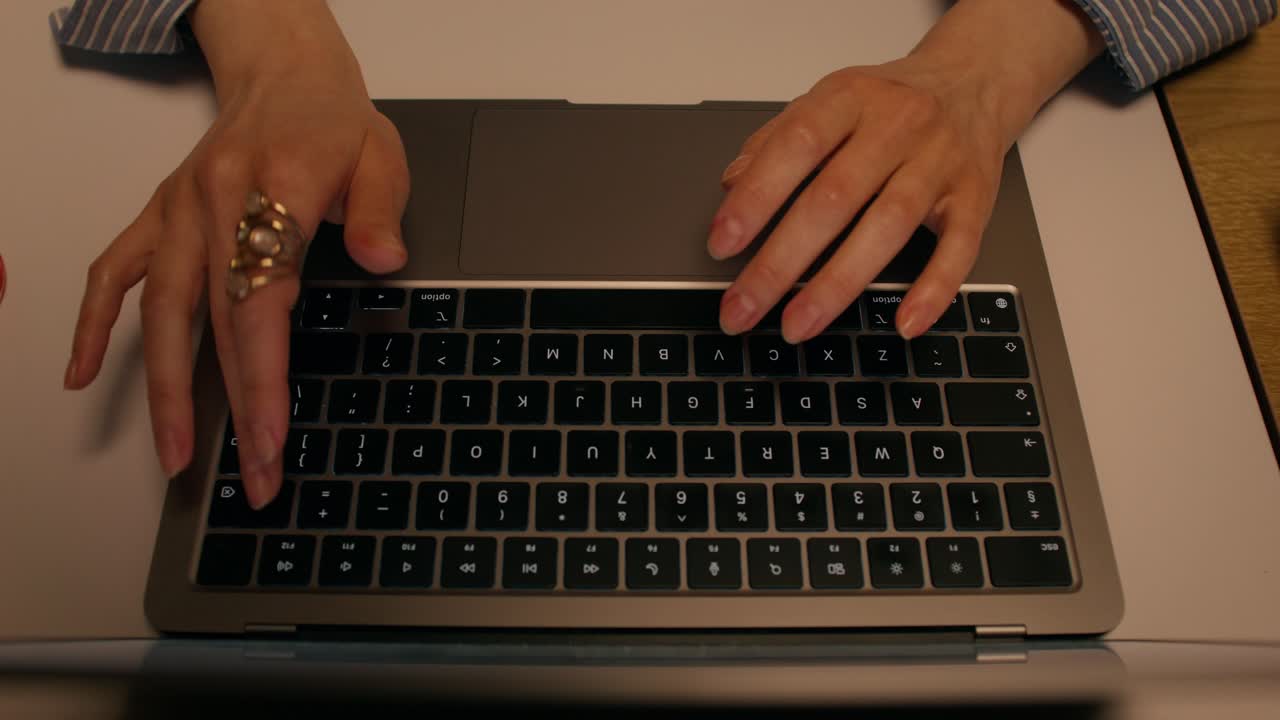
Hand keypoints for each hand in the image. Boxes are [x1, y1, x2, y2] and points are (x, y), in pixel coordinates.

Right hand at [63, 1, 409, 508]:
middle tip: (248, 476)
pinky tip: (84, 374)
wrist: (283, 73)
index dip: (262, 378)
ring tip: (171, 457)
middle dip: (229, 409)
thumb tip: (382, 260)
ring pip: (159, 310)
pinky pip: (113, 270)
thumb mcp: (381, 155)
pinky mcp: (159, 214)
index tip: (268, 440)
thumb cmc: (334, 120)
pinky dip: (95, 322)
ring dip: (164, 389)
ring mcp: (179, 211)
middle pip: (215, 323)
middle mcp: (215, 203)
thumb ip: (381, 211)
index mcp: (275, 188)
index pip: (263, 303)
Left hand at [709, 0, 1104, 341]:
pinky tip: (904, 323)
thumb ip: (776, 141)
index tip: (722, 243)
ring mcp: (940, 161)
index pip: (796, 145)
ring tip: (797, 325)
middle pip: (834, 198)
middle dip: (781, 262)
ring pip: (888, 227)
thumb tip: (731, 186)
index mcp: (850, 97)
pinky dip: (933, 290)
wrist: (974, 80)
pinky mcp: (976, 197)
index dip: (756, 197)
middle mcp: (898, 125)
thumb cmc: (889, 102)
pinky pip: (959, 248)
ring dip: (837, 285)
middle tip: (743, 307)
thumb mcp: (828, 101)